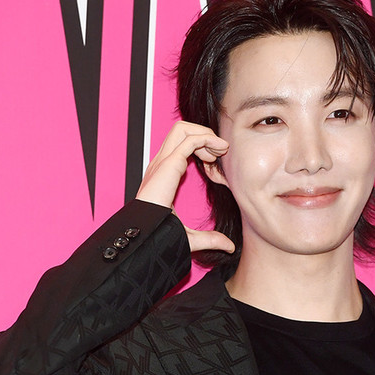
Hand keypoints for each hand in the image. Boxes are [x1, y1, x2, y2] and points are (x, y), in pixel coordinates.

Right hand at [136, 121, 234, 253]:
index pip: (181, 144)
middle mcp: (161, 163)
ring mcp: (163, 162)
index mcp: (163, 173)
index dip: (201, 146)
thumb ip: (211, 238)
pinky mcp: (169, 165)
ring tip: (219, 151)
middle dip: (204, 134)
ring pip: (183, 128)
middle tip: (219, 153)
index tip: (215, 162)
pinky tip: (218, 153)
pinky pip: (190, 140)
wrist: (146, 237)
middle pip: (180, 129)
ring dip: (205, 134)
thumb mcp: (192, 237)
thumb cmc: (160, 236)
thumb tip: (229, 246)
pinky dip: (207, 140)